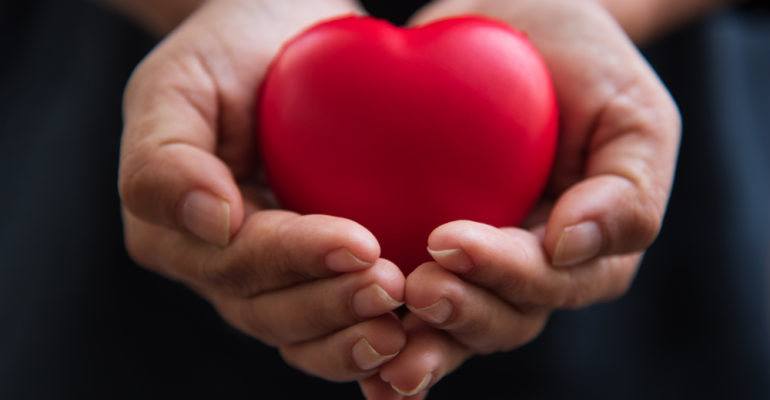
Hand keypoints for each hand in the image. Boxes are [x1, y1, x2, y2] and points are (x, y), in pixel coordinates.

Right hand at [118, 0, 407, 382]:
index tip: (360, 244)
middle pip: (269, 309)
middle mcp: (218, 265)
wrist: (273, 43)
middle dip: (331, 305)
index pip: (236, 260)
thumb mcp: (174, 86)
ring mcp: (267, 275)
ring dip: (352, 332)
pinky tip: (409, 336)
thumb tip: (212, 223)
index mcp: (174, 231)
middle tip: (391, 287)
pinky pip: (334, 321)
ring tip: (405, 325)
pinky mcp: (312, 272)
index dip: (296, 259)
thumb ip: (164, 159)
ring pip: (302, 330)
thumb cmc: (221, 54)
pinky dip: (365, 336)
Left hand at [359, 0, 680, 396]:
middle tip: (417, 290)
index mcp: (588, 251)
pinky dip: (385, 332)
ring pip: (455, 328)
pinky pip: (409, 305)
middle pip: (503, 319)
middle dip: (461, 313)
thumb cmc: (587, 67)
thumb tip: (570, 247)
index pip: (550, 279)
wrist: (519, 32)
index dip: (503, 271)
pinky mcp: (430, 253)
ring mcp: (481, 268)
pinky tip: (361, 364)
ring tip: (380, 341)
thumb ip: (627, 189)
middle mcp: (534, 271)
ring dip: (422, 342)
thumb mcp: (633, 116)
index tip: (449, 241)